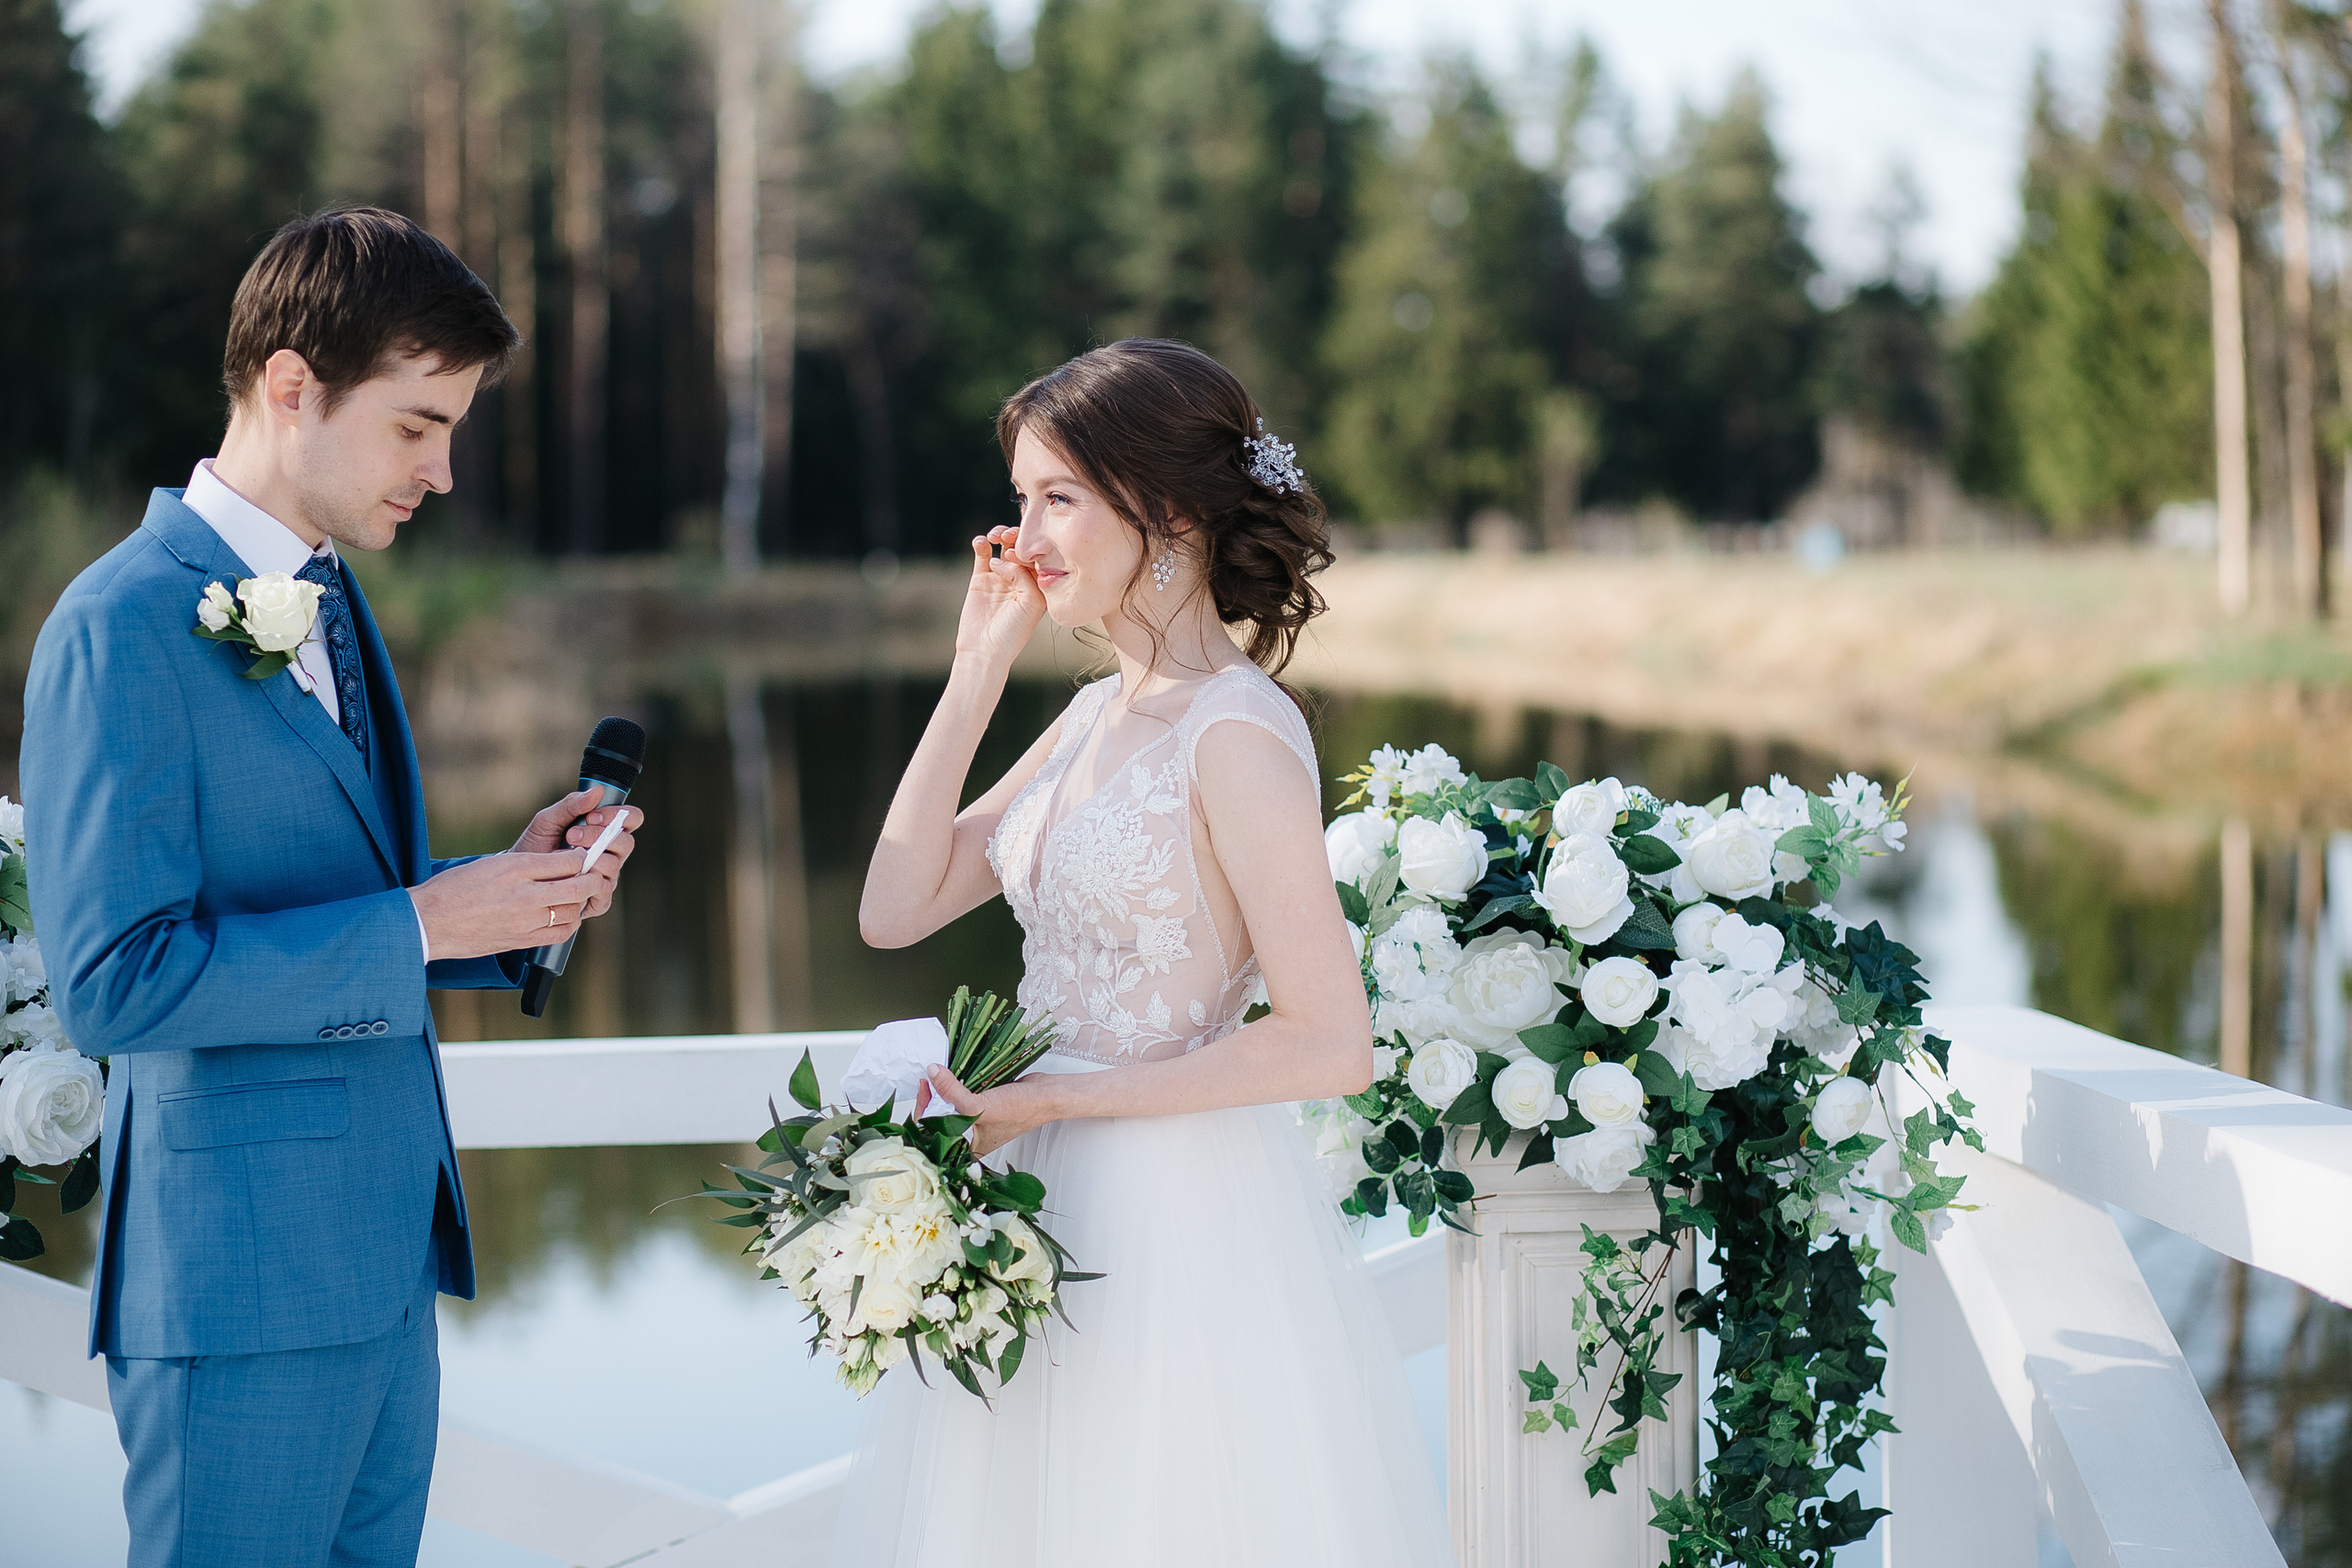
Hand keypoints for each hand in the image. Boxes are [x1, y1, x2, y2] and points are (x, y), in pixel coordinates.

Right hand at [409, 849, 622, 962]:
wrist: (429, 923)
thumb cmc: (455, 889)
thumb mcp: (492, 863)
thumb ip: (529, 863)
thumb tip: (564, 863)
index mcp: (515, 868)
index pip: (567, 860)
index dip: (583, 856)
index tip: (584, 855)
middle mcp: (524, 896)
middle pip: (578, 887)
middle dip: (593, 878)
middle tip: (595, 873)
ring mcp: (525, 922)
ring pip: (573, 911)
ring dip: (581, 901)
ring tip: (577, 893)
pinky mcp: (522, 941)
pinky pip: (560, 934)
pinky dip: (569, 922)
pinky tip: (564, 914)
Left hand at [511, 790, 643, 918]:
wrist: (518, 877)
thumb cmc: (536, 846)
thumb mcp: (548, 820)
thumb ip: (571, 804)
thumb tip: (598, 790)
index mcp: (606, 831)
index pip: (631, 818)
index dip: (618, 815)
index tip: (592, 815)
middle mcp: (611, 854)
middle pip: (627, 842)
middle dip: (599, 836)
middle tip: (572, 835)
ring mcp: (606, 877)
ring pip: (614, 866)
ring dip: (589, 858)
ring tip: (564, 857)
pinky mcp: (598, 899)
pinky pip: (604, 891)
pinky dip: (586, 883)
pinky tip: (569, 877)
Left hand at [917, 1063, 1056, 1157]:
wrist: (1048, 1094)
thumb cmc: (1021, 1110)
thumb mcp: (981, 1105)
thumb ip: (953, 1092)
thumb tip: (933, 1073)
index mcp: (968, 1148)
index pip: (935, 1134)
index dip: (924, 1112)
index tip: (924, 1088)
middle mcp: (970, 1135)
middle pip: (939, 1118)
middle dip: (931, 1099)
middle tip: (928, 1080)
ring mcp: (976, 1119)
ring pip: (949, 1105)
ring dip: (941, 1090)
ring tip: (935, 1075)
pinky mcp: (982, 1103)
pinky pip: (961, 1095)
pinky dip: (954, 1084)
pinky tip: (950, 1074)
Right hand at [953, 526, 1045, 669]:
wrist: (985, 649)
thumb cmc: (1013, 631)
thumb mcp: (1031, 603)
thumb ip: (1025, 576)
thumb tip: (1003, 557)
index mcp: (1038, 585)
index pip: (1038, 557)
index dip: (1032, 548)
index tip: (1024, 550)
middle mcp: (1021, 579)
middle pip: (1021, 548)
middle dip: (1017, 538)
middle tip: (1010, 536)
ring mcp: (1000, 577)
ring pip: (1002, 546)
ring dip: (1000, 535)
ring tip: (996, 537)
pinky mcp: (980, 578)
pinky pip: (982, 554)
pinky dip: (981, 544)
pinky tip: (981, 542)